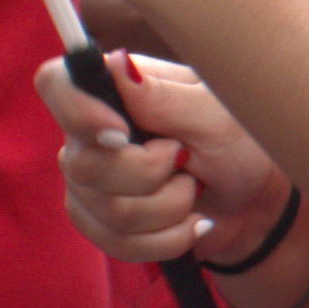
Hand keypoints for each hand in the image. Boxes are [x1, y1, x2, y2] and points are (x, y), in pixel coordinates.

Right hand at [33, 48, 279, 270]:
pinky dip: (166, 239)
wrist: (253, 201)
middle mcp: (89, 133)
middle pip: (84, 165)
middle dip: (150, 175)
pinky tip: (189, 223)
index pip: (55, 85)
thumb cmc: (237, 143)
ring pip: (107, 211)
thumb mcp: (214, 114)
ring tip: (193, 189)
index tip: (123, 134)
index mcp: (114, 90)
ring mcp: (89, 181)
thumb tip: (116, 64)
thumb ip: (163, 96)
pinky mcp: (100, 222)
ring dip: (169, 208)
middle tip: (185, 160)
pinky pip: (116, 243)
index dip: (77, 112)